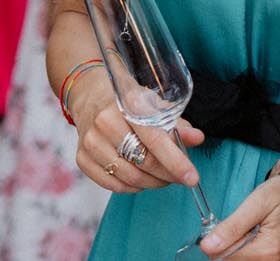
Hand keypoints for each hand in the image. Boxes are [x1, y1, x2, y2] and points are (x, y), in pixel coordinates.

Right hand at [74, 90, 204, 194]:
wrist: (90, 94)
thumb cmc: (127, 99)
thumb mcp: (153, 103)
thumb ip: (176, 123)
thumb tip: (197, 138)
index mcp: (127, 104)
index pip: (155, 141)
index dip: (176, 162)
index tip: (192, 178)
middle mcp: (105, 123)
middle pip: (143, 162)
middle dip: (167, 174)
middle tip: (181, 177)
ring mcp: (91, 142)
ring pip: (129, 177)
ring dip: (152, 182)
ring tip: (163, 177)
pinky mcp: (82, 158)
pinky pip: (112, 184)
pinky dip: (131, 187)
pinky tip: (142, 179)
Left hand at [202, 171, 279, 258]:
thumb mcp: (259, 201)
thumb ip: (232, 226)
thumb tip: (206, 247)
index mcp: (267, 252)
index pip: (224, 259)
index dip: (218, 243)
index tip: (226, 228)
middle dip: (231, 249)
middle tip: (244, 228)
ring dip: (243, 252)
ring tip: (254, 233)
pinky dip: (254, 255)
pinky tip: (261, 242)